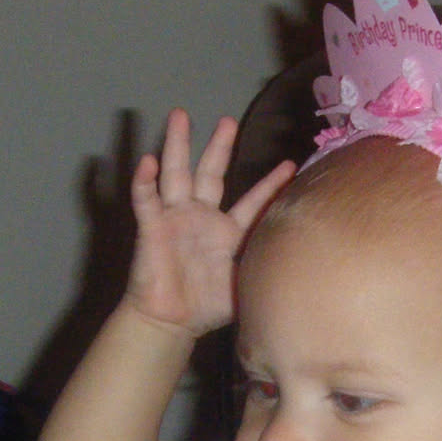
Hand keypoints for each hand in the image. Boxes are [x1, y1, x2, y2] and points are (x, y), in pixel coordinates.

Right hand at [126, 110, 293, 335]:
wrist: (171, 324)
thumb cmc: (206, 307)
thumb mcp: (244, 285)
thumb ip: (264, 269)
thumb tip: (297, 264)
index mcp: (226, 231)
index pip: (252, 201)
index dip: (270, 184)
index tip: (290, 164)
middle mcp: (200, 217)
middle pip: (210, 172)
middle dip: (219, 146)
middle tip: (228, 121)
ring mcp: (175, 219)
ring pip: (176, 174)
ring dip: (177, 145)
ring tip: (180, 116)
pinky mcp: (152, 228)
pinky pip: (146, 201)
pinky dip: (144, 181)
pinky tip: (148, 162)